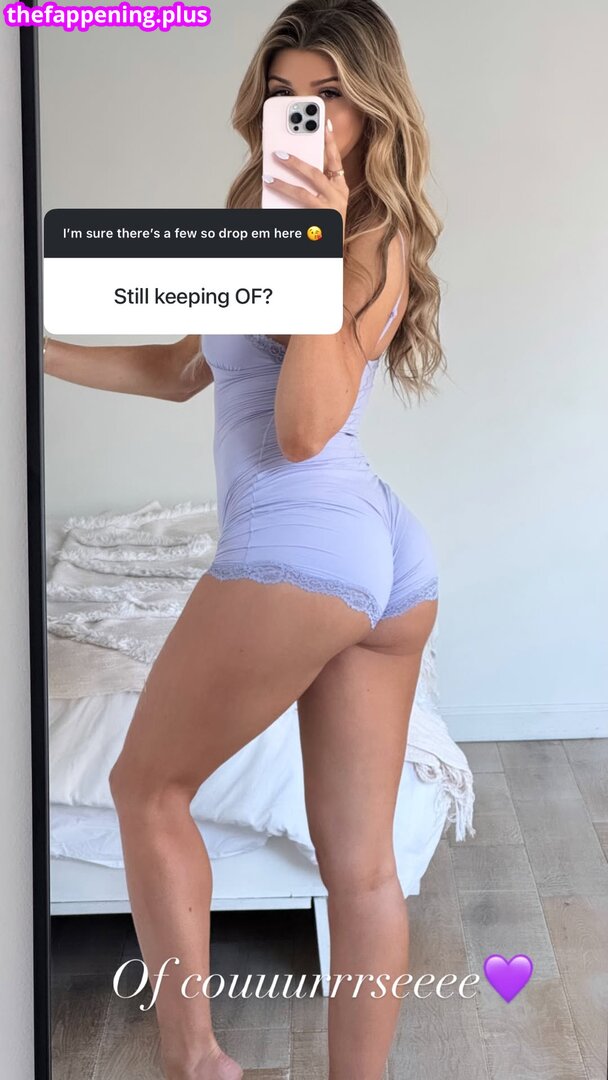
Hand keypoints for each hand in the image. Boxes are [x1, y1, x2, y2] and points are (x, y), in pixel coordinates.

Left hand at [263, 120, 348, 236]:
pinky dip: (283, 205)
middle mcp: (337, 198)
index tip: (324, 123)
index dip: (330, 141)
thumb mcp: (326, 201)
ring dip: (283, 184)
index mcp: (340, 188)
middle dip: (296, 162)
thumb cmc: (326, 224)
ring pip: (303, 194)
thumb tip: (295, 163)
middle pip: (315, 175)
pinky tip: (271, 198)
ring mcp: (328, 212)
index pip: (335, 160)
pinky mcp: (318, 225)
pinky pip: (296, 212)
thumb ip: (315, 184)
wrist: (331, 254)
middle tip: (279, 154)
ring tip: (267, 178)